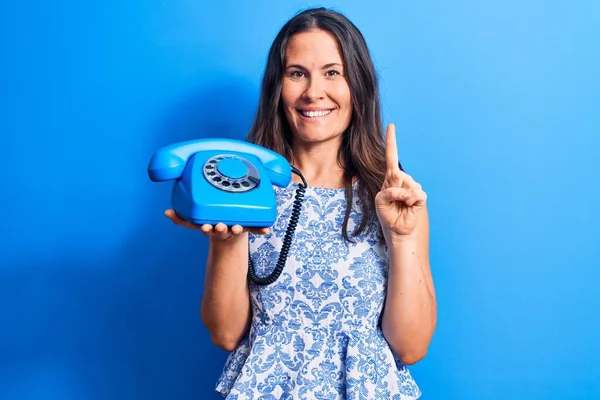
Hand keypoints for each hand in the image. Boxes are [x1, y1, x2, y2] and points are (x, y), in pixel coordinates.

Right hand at [164, 209, 269, 240]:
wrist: (230, 233)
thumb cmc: (213, 219)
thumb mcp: (197, 218)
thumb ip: (181, 218)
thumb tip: (165, 213)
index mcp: (208, 225)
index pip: (201, 228)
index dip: (204, 229)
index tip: (204, 227)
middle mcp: (220, 228)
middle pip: (217, 231)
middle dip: (217, 230)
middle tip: (217, 226)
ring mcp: (233, 228)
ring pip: (234, 230)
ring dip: (235, 229)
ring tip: (236, 227)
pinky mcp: (247, 227)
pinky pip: (255, 228)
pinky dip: (261, 229)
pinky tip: (266, 229)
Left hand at [375, 124, 426, 240]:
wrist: (397, 229)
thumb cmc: (387, 214)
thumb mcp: (380, 201)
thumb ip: (389, 192)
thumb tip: (408, 190)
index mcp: (390, 178)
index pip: (391, 156)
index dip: (391, 141)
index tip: (391, 126)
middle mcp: (402, 179)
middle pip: (397, 174)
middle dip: (393, 189)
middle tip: (393, 202)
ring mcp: (412, 187)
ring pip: (408, 185)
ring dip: (402, 197)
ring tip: (400, 206)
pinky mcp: (420, 196)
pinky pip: (417, 194)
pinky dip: (411, 200)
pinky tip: (409, 206)